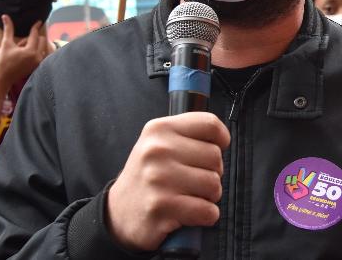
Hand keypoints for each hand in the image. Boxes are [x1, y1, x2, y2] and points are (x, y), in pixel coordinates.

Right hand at [0, 16, 47, 85]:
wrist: (3, 78)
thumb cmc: (3, 60)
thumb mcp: (6, 43)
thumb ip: (8, 29)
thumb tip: (5, 16)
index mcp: (31, 51)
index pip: (35, 35)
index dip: (36, 27)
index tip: (39, 21)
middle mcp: (37, 57)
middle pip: (41, 40)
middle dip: (32, 39)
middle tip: (20, 44)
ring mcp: (39, 63)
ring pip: (41, 47)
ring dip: (34, 46)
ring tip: (21, 51)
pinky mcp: (38, 66)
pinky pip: (41, 54)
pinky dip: (35, 52)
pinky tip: (24, 56)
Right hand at [106, 112, 229, 251]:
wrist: (118, 213)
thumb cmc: (148, 176)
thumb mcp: (159, 143)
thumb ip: (187, 134)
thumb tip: (223, 138)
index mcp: (159, 129)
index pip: (210, 124)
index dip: (221, 139)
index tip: (215, 149)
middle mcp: (157, 150)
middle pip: (216, 157)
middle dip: (212, 173)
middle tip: (193, 180)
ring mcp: (158, 179)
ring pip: (214, 185)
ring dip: (209, 196)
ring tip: (189, 196)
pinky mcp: (161, 207)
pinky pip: (207, 211)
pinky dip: (206, 216)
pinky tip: (190, 213)